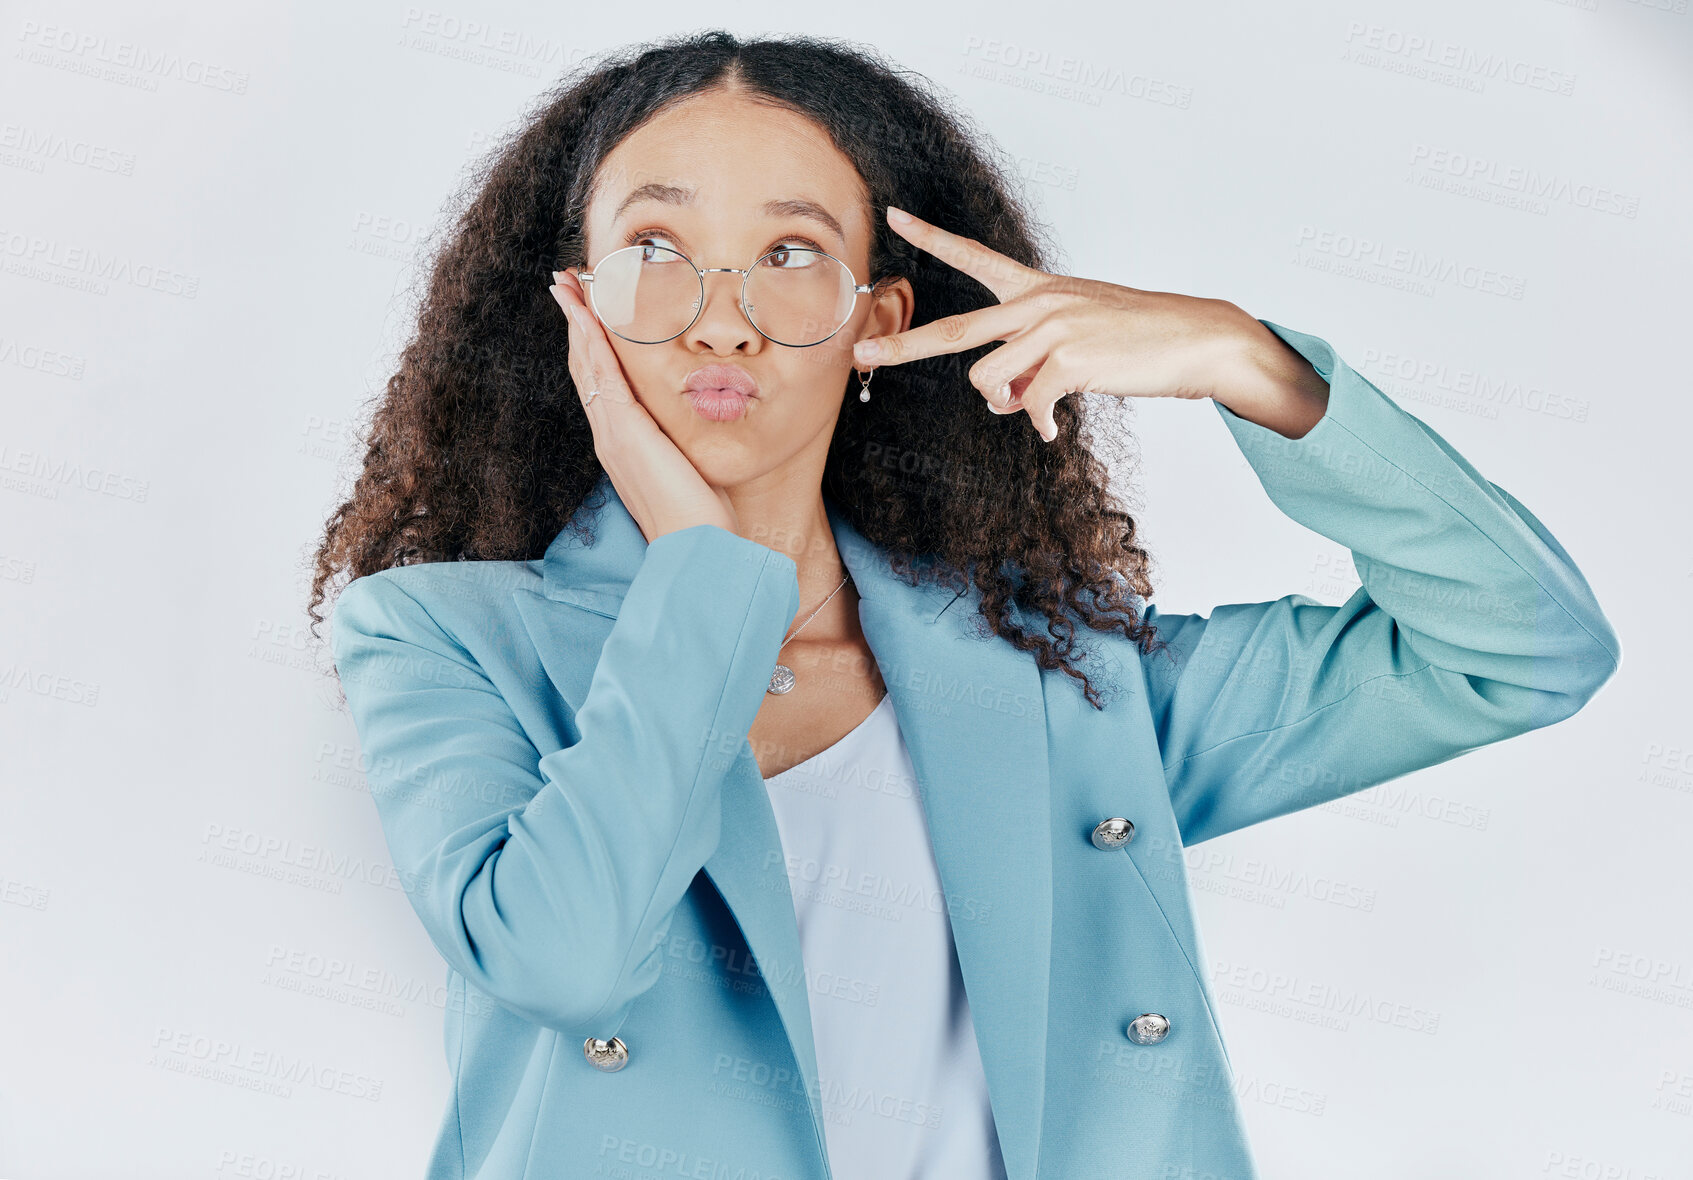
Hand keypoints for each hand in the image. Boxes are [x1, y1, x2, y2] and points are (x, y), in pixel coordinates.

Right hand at [550, 270, 738, 542]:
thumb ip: (684, 441)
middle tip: (564, 282)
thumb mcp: (691, 466)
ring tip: (566, 284)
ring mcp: (612, 432)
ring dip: (576, 320)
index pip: (601, 381)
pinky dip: (590, 340)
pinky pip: (601, 375)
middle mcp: (610, 434)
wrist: (696, 545)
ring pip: (586, 364)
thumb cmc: (701, 516)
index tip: (585, 308)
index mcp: (623, 441)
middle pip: (584, 366)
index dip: (590, 342)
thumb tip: (698, 424)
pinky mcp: (623, 431)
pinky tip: (584, 312)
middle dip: (575, 321)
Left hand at [850, 207, 1295, 441]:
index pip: (975, 256)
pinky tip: (1057, 427)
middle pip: (953, 331)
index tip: (894, 215)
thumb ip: (1029, 361)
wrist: (1196, 338)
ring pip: (990, 382)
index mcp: (1036, 289)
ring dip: (1008, 405)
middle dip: (901, 348)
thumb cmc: (1137, 340)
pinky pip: (1029, 408)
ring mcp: (1053, 328)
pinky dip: (1040, 425)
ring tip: (1041, 404)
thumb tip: (1002, 402)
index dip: (932, 236)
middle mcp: (1037, 302)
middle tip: (861, 357)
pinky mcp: (1070, 359)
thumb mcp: (1076, 337)